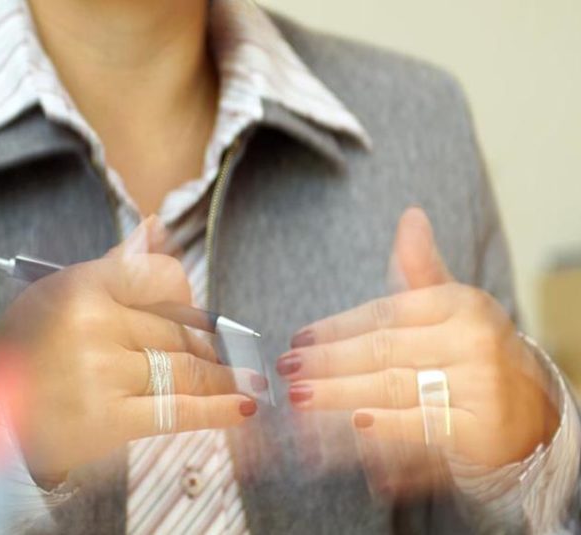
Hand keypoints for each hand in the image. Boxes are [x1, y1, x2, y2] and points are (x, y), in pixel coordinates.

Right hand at [0, 218, 258, 485]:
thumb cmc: (29, 350)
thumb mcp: (59, 294)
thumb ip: (114, 265)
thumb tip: (155, 226)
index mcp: (82, 286)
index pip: (162, 277)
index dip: (186, 297)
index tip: (193, 313)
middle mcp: (93, 324)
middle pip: (177, 330)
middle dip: (204, 345)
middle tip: (220, 355)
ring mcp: (102, 372)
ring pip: (184, 368)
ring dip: (222, 375)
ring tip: (246, 379)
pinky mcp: (109, 420)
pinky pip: (178, 409)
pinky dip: (218, 409)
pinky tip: (243, 406)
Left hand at [277, 207, 557, 496]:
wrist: (528, 407)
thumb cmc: (472, 348)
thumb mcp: (452, 303)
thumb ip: (421, 266)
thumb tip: (410, 215)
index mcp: (460, 304)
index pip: (384, 314)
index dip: (336, 328)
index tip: (298, 339)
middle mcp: (472, 342)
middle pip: (383, 352)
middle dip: (327, 362)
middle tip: (287, 370)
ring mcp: (479, 388)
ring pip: (392, 390)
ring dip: (339, 396)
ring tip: (300, 399)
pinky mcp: (480, 432)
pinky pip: (419, 430)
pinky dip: (383, 431)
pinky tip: (352, 425)